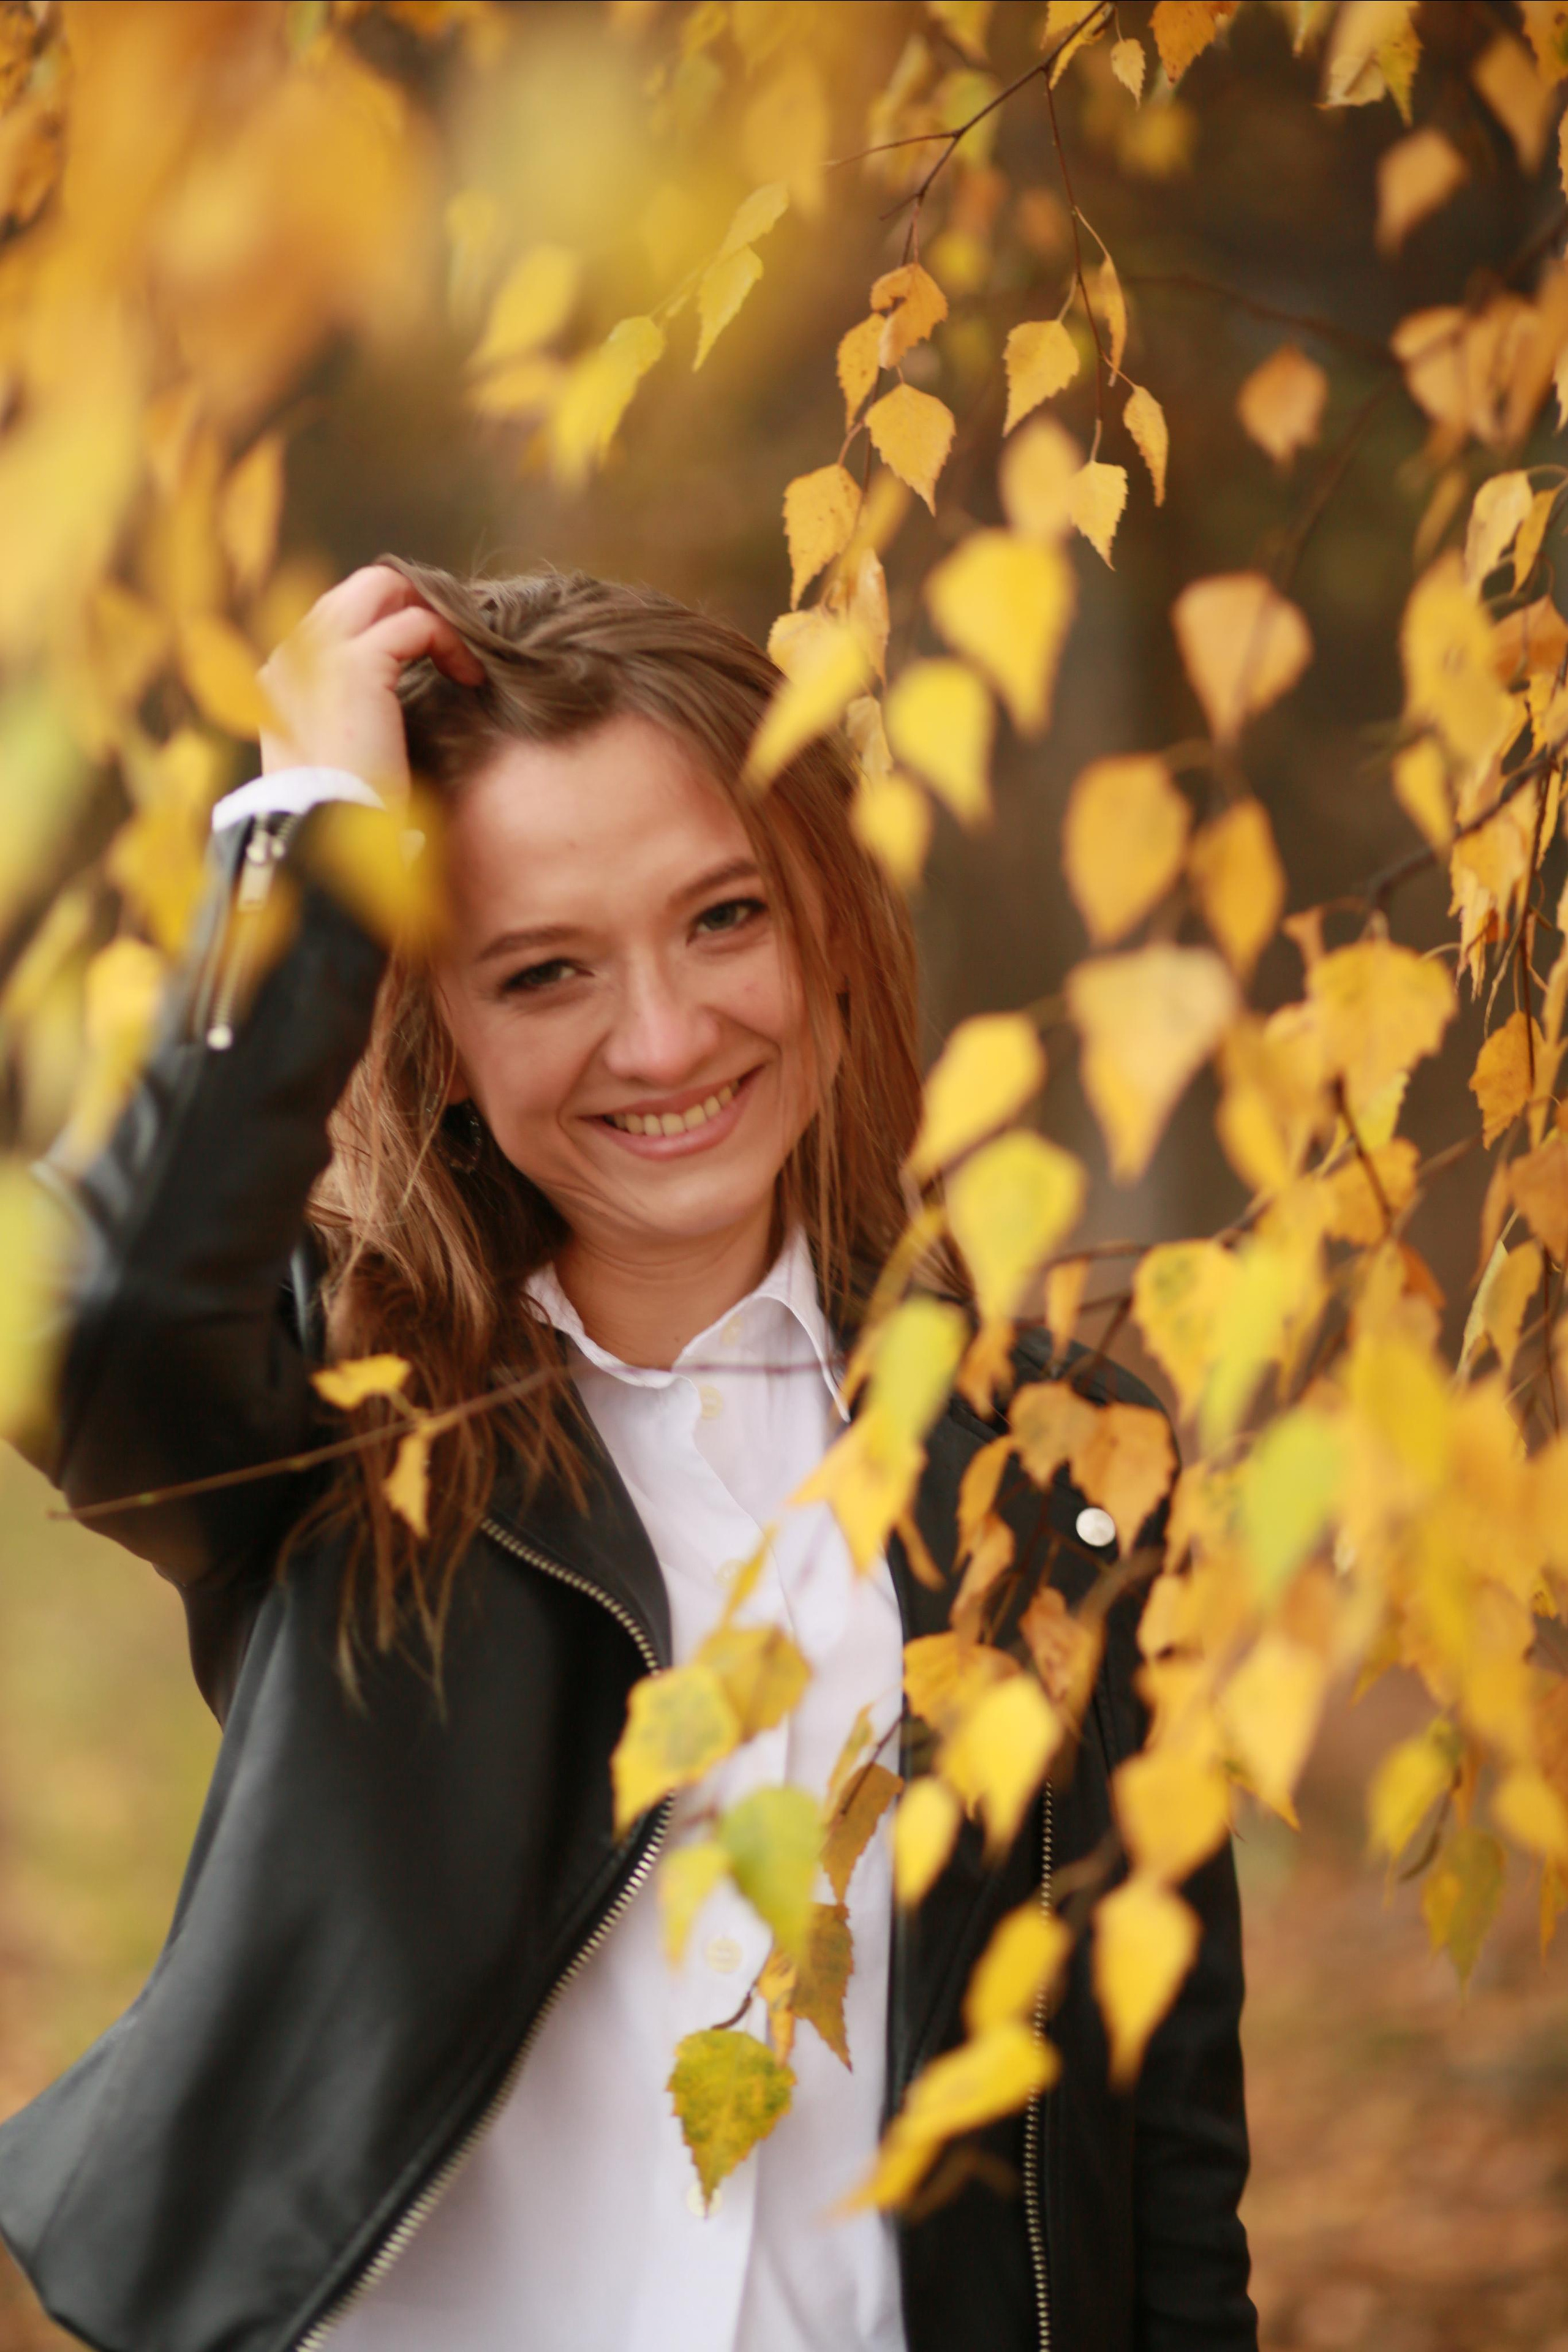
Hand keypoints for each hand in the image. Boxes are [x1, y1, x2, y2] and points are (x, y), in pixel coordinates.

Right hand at [257, 564, 485, 804]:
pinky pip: (417, 624)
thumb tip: (391, 696)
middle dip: (412, 601)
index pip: (338, 616)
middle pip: (358, 588)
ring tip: (463, 655)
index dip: (389, 622)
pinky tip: (470, 676)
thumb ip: (351, 712)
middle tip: (452, 641)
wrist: (332, 839)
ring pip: (384, 587)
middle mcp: (292, 654)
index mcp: (282, 676)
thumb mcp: (342, 754)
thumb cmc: (345, 812)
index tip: (430, 652)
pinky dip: (450, 641)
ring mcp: (320, 653)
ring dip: (433, 613)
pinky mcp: (357, 665)